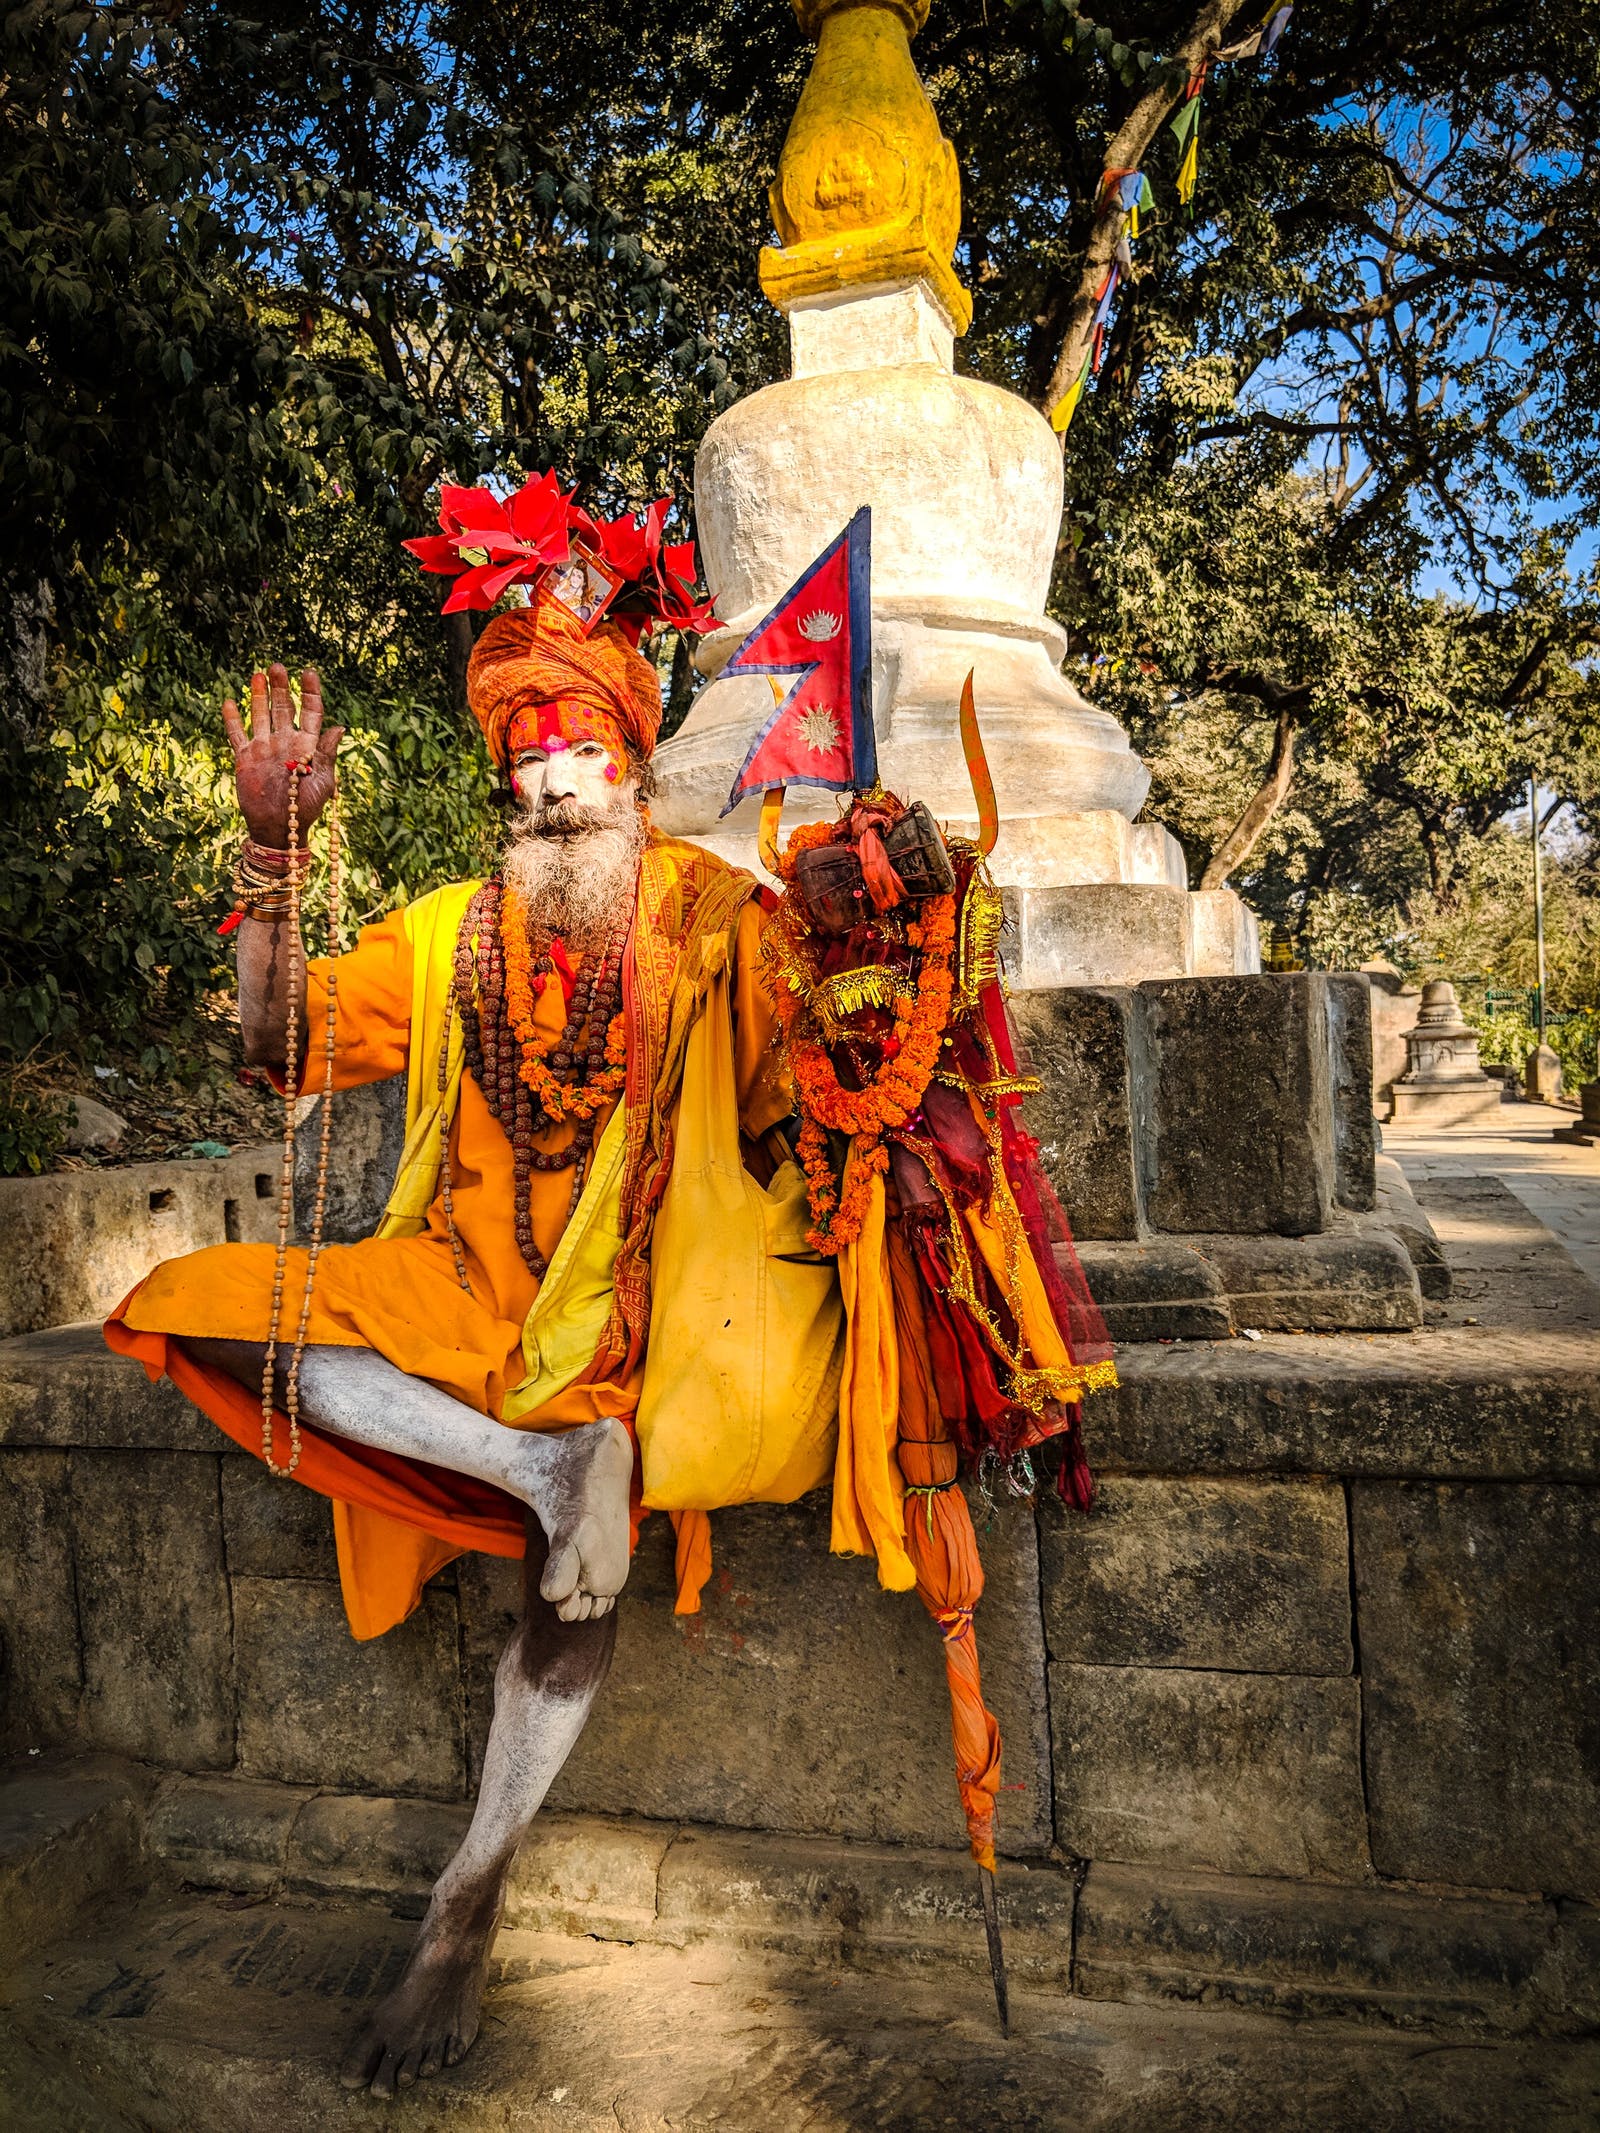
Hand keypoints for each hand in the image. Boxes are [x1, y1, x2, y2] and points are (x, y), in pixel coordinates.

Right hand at [222, 664, 343, 848]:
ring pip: (260, 714)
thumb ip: (326, 753)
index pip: (310, 712)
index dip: (310, 692)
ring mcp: (264, 748)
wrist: (278, 828)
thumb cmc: (306, 808)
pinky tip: (230, 701)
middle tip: (278, 666)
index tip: (309, 673)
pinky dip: (233, 718)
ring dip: (259, 695)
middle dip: (282, 687)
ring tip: (259, 674)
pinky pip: (237, 734)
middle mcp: (286, 742)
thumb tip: (339, 727)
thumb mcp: (323, 780)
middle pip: (283, 707)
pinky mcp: (245, 757)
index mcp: (308, 745)